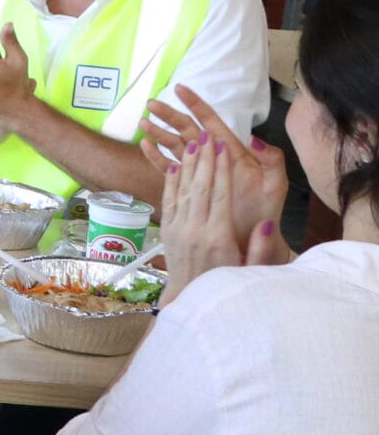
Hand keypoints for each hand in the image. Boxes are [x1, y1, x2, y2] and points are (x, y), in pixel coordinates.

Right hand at [141, 85, 286, 234]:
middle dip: (169, 115)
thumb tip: (253, 138)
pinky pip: (170, 169)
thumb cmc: (265, 212)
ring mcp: (200, 172)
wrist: (254, 240)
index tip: (180, 89)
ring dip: (159, 134)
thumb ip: (271, 159)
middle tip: (151, 104)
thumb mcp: (275, 184)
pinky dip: (157, 158)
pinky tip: (145, 148)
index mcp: (231, 152)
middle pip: (187, 131)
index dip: (195, 104)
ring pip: (175, 146)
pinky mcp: (190, 187)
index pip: (211, 122)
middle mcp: (213, 158)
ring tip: (143, 124)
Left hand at [159, 137, 290, 298]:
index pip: (219, 195)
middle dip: (204, 158)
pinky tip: (175, 164)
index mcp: (218, 238)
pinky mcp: (168, 232)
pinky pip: (169, 201)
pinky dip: (172, 181)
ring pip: (183, 190)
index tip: (222, 147)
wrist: (190, 300)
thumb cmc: (227, 286)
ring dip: (188, 164)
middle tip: (207, 134)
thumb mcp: (251, 271)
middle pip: (200, 187)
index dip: (221, 169)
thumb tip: (265, 222)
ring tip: (192, 141)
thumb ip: (259, 247)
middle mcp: (195, 230)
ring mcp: (178, 230)